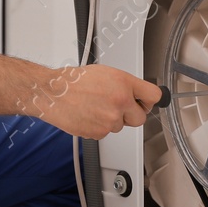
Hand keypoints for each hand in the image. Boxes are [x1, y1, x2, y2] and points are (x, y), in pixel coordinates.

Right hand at [27, 65, 163, 140]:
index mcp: (124, 84)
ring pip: (120, 126)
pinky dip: (99, 127)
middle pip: (140, 118)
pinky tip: (89, 115)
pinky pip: (106, 133)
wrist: (54, 93)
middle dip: (131, 115)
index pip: (153, 96)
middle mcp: (120, 102)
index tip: (146, 102)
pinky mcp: (99, 133)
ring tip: (95, 107)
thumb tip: (138, 94)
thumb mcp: (106, 73)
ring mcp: (110, 120)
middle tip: (118, 107)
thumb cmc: (75, 81)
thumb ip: (125, 85)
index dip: (149, 101)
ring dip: (112, 120)